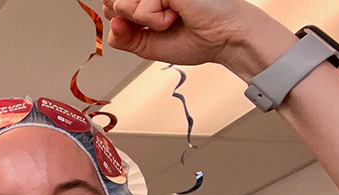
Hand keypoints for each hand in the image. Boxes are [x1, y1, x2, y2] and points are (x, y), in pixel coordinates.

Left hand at [103, 0, 291, 77]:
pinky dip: (157, 20)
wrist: (226, 39)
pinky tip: (178, 14)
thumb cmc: (197, 39)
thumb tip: (111, 23)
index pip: (111, 4)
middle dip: (132, 22)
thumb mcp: (149, 46)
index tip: (142, 24)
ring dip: (147, 22)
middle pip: (112, 4)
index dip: (118, 17)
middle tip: (162, 22)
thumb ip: (125, 38)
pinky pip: (141, 9)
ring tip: (172, 18)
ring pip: (123, 6)